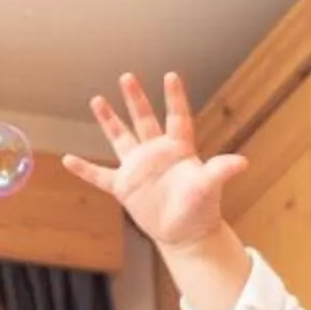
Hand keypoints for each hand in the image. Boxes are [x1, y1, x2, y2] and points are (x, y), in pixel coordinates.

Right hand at [61, 72, 248, 251]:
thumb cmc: (202, 208)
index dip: (175, 98)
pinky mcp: (125, 188)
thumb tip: (242, 162)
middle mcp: (156, 153)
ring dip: (109, 121)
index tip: (171, 76)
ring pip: (121, 139)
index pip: (177, 117)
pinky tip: (68, 160)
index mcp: (179, 149)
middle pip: (144, 120)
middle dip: (136, 99)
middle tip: (127, 76)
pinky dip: (85, 169)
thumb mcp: (210, 187)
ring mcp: (138, 169)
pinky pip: (100, 176)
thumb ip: (220, 171)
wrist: (187, 233)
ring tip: (97, 100)